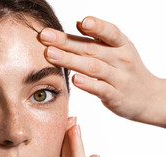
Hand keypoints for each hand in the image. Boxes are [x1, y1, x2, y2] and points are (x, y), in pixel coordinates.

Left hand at [39, 16, 165, 127]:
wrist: (149, 98)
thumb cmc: (125, 70)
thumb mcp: (117, 51)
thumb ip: (97, 39)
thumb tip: (79, 23)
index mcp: (121, 45)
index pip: (110, 32)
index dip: (98, 27)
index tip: (82, 21)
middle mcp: (121, 59)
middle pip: (91, 49)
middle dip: (65, 42)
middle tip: (44, 36)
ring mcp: (119, 78)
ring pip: (93, 67)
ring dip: (70, 60)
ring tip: (50, 54)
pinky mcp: (115, 96)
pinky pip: (100, 89)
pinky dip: (87, 84)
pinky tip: (74, 79)